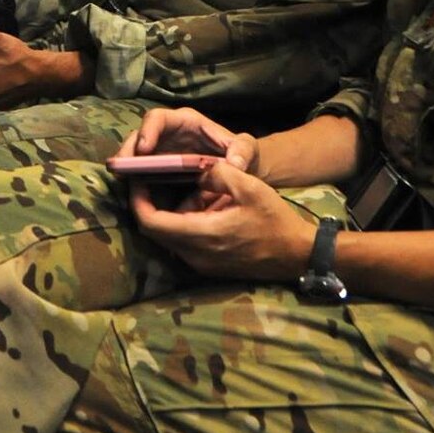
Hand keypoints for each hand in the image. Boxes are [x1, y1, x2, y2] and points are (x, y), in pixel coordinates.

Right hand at [117, 107, 258, 173]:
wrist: (240, 170)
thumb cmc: (240, 153)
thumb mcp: (246, 149)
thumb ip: (243, 151)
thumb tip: (234, 163)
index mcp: (185, 122)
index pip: (159, 118)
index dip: (148, 131)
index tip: (144, 149)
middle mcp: (168, 134)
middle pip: (139, 135)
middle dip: (129, 150)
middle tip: (123, 169)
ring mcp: (161, 152)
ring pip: (136, 154)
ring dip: (128, 167)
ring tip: (124, 182)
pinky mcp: (160, 170)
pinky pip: (143, 173)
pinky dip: (136, 182)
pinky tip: (135, 195)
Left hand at [130, 161, 314, 282]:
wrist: (296, 255)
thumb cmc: (274, 220)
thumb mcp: (248, 186)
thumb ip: (216, 172)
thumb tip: (194, 166)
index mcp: (201, 234)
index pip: (150, 222)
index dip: (137, 199)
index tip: (137, 178)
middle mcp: (194, 255)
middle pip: (155, 230)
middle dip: (149, 204)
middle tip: (153, 179)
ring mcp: (200, 264)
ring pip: (169, 236)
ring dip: (173, 213)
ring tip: (193, 190)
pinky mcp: (208, 266)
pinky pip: (184, 243)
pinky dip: (186, 223)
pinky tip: (206, 206)